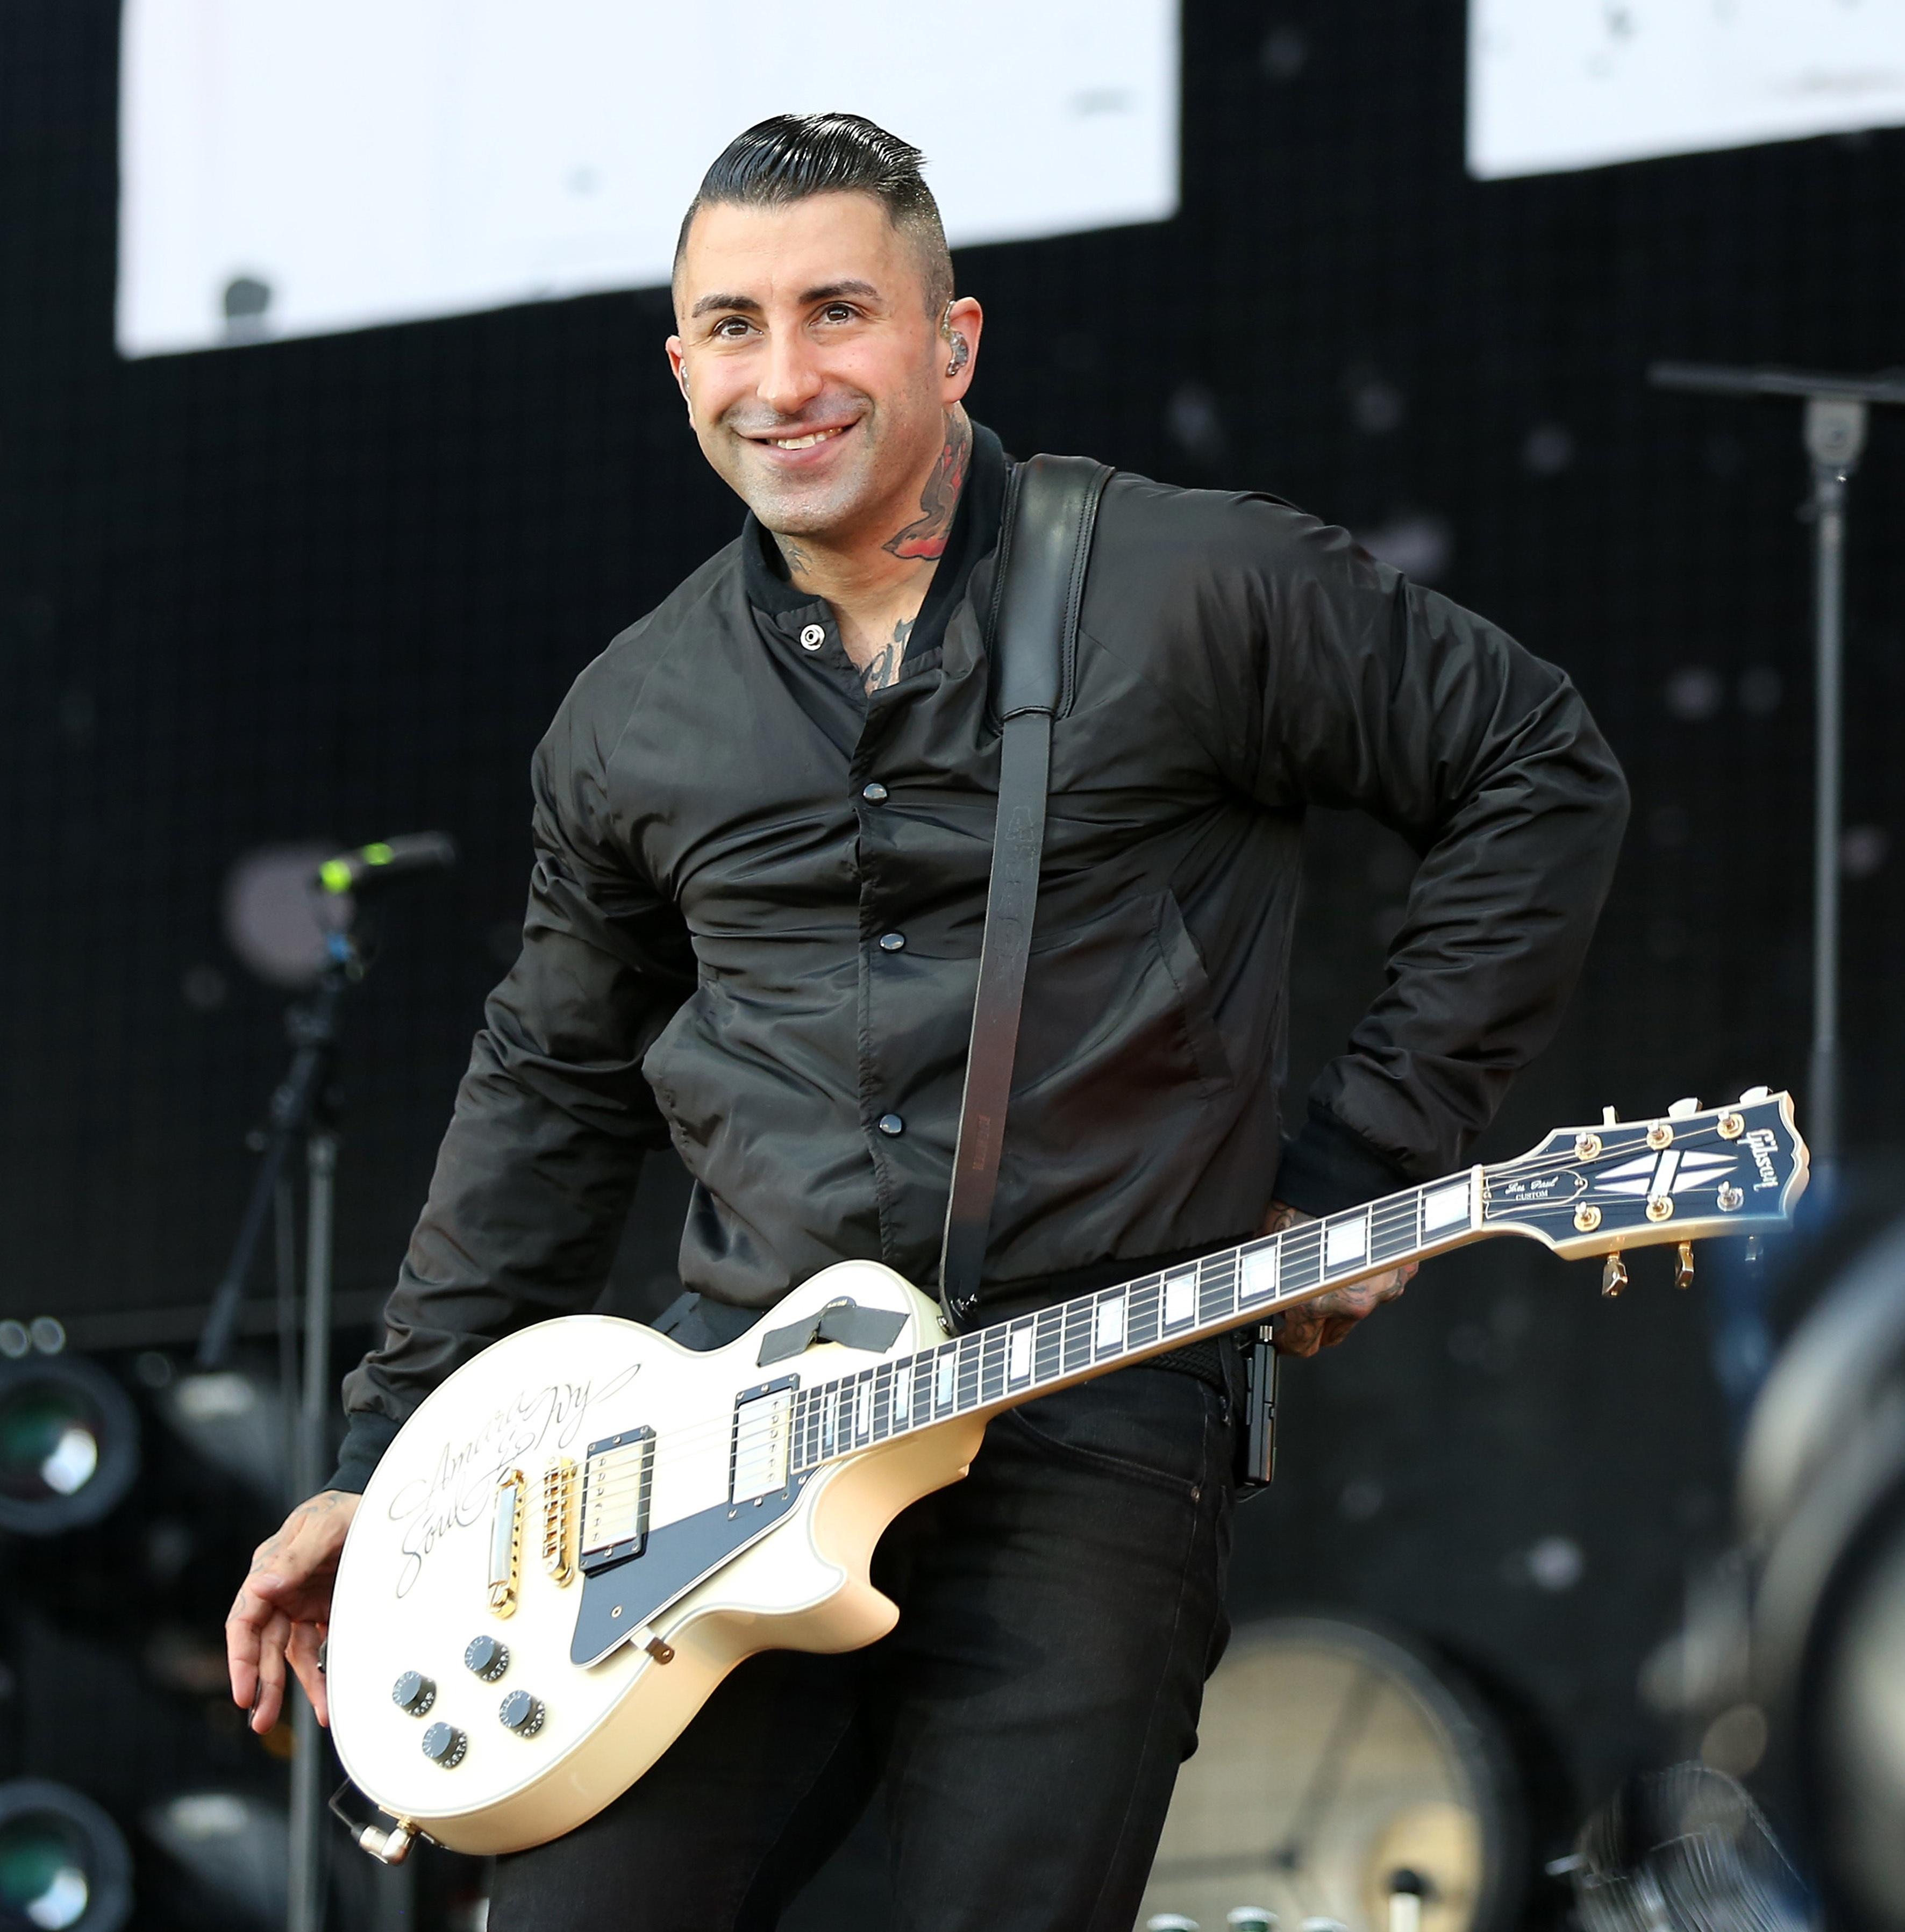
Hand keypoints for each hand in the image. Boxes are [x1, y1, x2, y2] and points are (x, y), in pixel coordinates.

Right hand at [226, 1489, 358, 1732]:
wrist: (372, 1504)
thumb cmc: (341, 1509)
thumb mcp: (322, 1526)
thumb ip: (293, 1559)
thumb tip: (260, 1587)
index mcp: (268, 1571)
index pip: (245, 1622)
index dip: (241, 1659)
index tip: (242, 1691)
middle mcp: (280, 1593)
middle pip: (265, 1646)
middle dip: (262, 1684)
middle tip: (260, 1722)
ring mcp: (302, 1604)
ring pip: (292, 1654)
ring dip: (296, 1687)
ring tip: (314, 1716)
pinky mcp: (326, 1612)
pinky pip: (320, 1649)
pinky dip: (323, 1672)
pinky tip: (330, 1696)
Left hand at [1261, 1200, 1415, 1356]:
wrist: (1348, 1169)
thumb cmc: (1306, 1201)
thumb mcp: (1271, 1246)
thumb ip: (1271, 1279)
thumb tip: (1260, 1289)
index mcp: (1316, 1301)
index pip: (1301, 1345)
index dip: (1285, 1343)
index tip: (1279, 1337)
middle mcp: (1355, 1302)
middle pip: (1332, 1337)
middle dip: (1314, 1328)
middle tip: (1299, 1310)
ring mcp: (1385, 1287)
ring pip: (1360, 1311)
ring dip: (1342, 1302)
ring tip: (1326, 1273)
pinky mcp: (1404, 1268)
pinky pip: (1383, 1284)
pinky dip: (1368, 1278)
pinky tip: (1352, 1256)